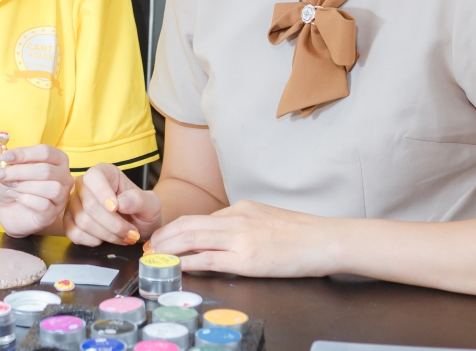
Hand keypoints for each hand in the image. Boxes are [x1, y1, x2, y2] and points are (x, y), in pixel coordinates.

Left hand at [0, 140, 74, 237]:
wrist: (12, 212)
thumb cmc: (14, 186)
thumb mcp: (5, 168)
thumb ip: (1, 156)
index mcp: (56, 159)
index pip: (44, 151)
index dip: (22, 153)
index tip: (1, 157)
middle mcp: (64, 176)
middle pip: (46, 170)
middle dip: (19, 171)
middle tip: (0, 174)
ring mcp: (61, 196)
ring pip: (50, 187)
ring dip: (24, 186)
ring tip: (10, 187)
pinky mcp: (54, 212)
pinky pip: (44, 204)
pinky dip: (26, 199)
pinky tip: (16, 197)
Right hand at [65, 163, 162, 246]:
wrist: (139, 227)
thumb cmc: (143, 211)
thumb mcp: (150, 204)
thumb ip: (139, 200)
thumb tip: (121, 202)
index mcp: (104, 172)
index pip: (94, 177)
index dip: (103, 193)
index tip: (116, 208)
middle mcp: (84, 185)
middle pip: (89, 204)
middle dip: (113, 224)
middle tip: (131, 233)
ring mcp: (74, 204)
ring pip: (83, 221)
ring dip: (107, 235)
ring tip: (124, 237)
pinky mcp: (69, 222)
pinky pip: (75, 234)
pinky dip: (93, 241)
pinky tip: (106, 240)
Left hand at [146, 200, 338, 276]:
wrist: (325, 240)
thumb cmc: (301, 234)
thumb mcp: (266, 219)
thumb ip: (243, 224)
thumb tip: (220, 236)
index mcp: (242, 208)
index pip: (200, 218)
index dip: (177, 229)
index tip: (163, 238)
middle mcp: (237, 219)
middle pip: (189, 224)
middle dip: (165, 237)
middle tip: (149, 247)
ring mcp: (241, 238)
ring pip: (193, 238)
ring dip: (169, 248)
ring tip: (155, 257)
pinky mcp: (247, 259)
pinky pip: (209, 259)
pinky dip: (188, 262)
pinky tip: (176, 267)